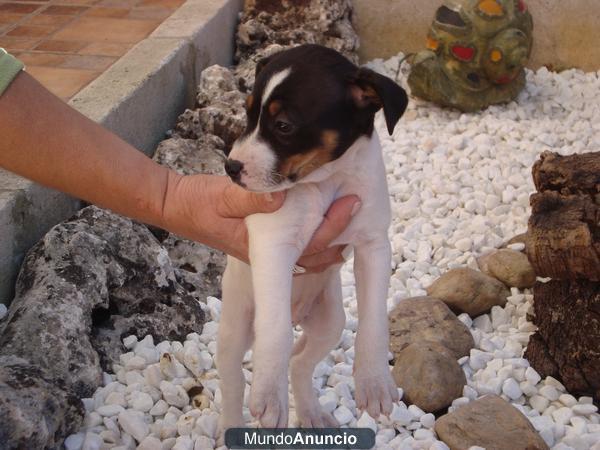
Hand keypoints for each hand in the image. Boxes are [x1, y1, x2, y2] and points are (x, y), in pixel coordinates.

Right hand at [161, 173, 359, 271]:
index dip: (331, 231)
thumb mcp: (222, 196)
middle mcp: (266, 250)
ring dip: (327, 232)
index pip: (305, 248)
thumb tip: (280, 196)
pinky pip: (295, 237)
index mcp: (260, 246)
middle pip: (311, 252)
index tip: (349, 204)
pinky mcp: (262, 232)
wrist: (177, 205)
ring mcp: (265, 243)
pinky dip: (312, 226)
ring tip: (349, 209)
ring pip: (305, 247)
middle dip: (338, 233)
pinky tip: (322, 207)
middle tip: (357, 204)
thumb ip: (249, 197)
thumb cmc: (197, 203)